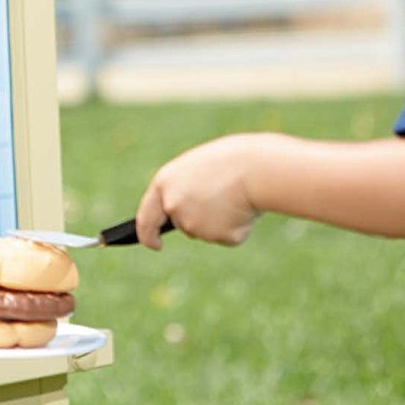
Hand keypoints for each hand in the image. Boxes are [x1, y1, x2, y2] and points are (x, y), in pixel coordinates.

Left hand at [136, 134, 263, 248]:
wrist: (258, 167)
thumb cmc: (232, 160)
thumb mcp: (199, 169)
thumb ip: (186, 190)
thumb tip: (189, 212)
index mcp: (164, 183)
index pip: (145, 216)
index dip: (147, 234)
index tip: (153, 244)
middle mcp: (173, 205)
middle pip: (182, 225)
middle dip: (197, 222)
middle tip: (217, 211)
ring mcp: (193, 223)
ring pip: (207, 231)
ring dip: (221, 221)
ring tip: (237, 197)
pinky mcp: (216, 236)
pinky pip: (228, 237)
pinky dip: (239, 228)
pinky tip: (246, 210)